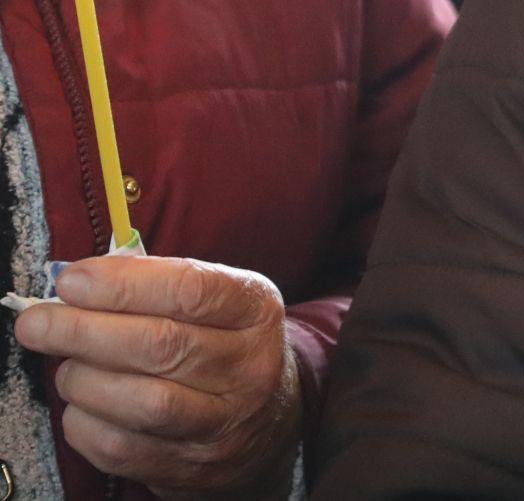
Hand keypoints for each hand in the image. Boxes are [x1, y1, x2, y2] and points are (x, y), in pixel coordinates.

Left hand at [14, 256, 300, 500]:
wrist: (262, 422)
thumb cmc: (221, 345)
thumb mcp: (215, 302)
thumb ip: (156, 285)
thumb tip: (77, 282)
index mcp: (255, 310)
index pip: (191, 289)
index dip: (124, 285)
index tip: (71, 282)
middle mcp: (249, 365)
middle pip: (160, 345)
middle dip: (84, 331)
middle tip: (37, 323)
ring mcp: (224, 420)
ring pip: (142, 402)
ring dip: (85, 380)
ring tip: (66, 368)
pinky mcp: (192, 466)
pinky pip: (122, 448)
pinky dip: (85, 423)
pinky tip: (80, 405)